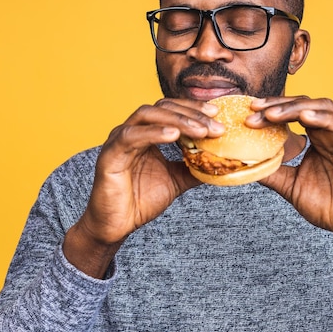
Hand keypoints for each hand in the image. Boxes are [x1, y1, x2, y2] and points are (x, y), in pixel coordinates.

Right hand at [63, 99, 223, 276]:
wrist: (116, 225)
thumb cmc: (141, 200)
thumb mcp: (176, 180)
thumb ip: (195, 167)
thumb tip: (222, 161)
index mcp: (147, 132)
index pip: (172, 109)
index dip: (195, 109)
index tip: (218, 115)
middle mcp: (132, 130)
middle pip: (163, 107)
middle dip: (192, 114)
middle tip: (215, 126)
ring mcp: (119, 140)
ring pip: (148, 115)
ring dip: (178, 120)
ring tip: (201, 131)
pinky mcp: (110, 154)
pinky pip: (131, 136)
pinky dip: (154, 133)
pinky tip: (174, 135)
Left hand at [248, 96, 332, 288]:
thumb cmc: (327, 206)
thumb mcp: (290, 185)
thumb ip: (271, 171)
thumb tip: (242, 163)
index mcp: (317, 138)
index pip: (293, 113)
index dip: (272, 109)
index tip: (249, 112)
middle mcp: (331, 133)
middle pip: (305, 105)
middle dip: (278, 105)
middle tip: (255, 109)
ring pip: (324, 108)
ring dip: (296, 108)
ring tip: (272, 114)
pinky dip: (325, 118)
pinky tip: (306, 117)